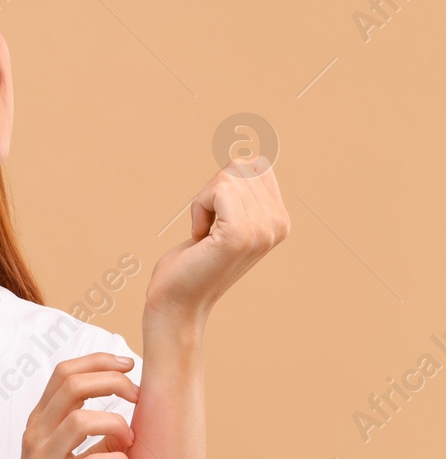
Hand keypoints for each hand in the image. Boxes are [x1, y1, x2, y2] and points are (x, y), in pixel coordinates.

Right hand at [0, 353, 138, 458]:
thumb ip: (94, 441)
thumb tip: (128, 425)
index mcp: (39, 424)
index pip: (64, 373)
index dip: (99, 361)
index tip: (129, 365)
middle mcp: (36, 436)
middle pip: (72, 384)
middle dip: (113, 381)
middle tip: (137, 396)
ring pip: (81, 420)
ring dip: (117, 423)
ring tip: (130, 438)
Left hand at [146, 159, 290, 322]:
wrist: (178, 302)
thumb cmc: (192, 262)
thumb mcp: (224, 220)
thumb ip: (243, 194)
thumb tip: (249, 157)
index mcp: (280, 220)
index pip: (255, 165)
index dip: (223, 186)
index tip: (216, 221)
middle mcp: (279, 223)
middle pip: (242, 166)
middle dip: (212, 191)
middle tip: (207, 228)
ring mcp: (263, 229)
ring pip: (228, 176)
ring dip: (203, 202)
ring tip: (204, 235)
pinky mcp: (241, 233)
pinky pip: (217, 190)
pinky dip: (198, 208)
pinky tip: (199, 236)